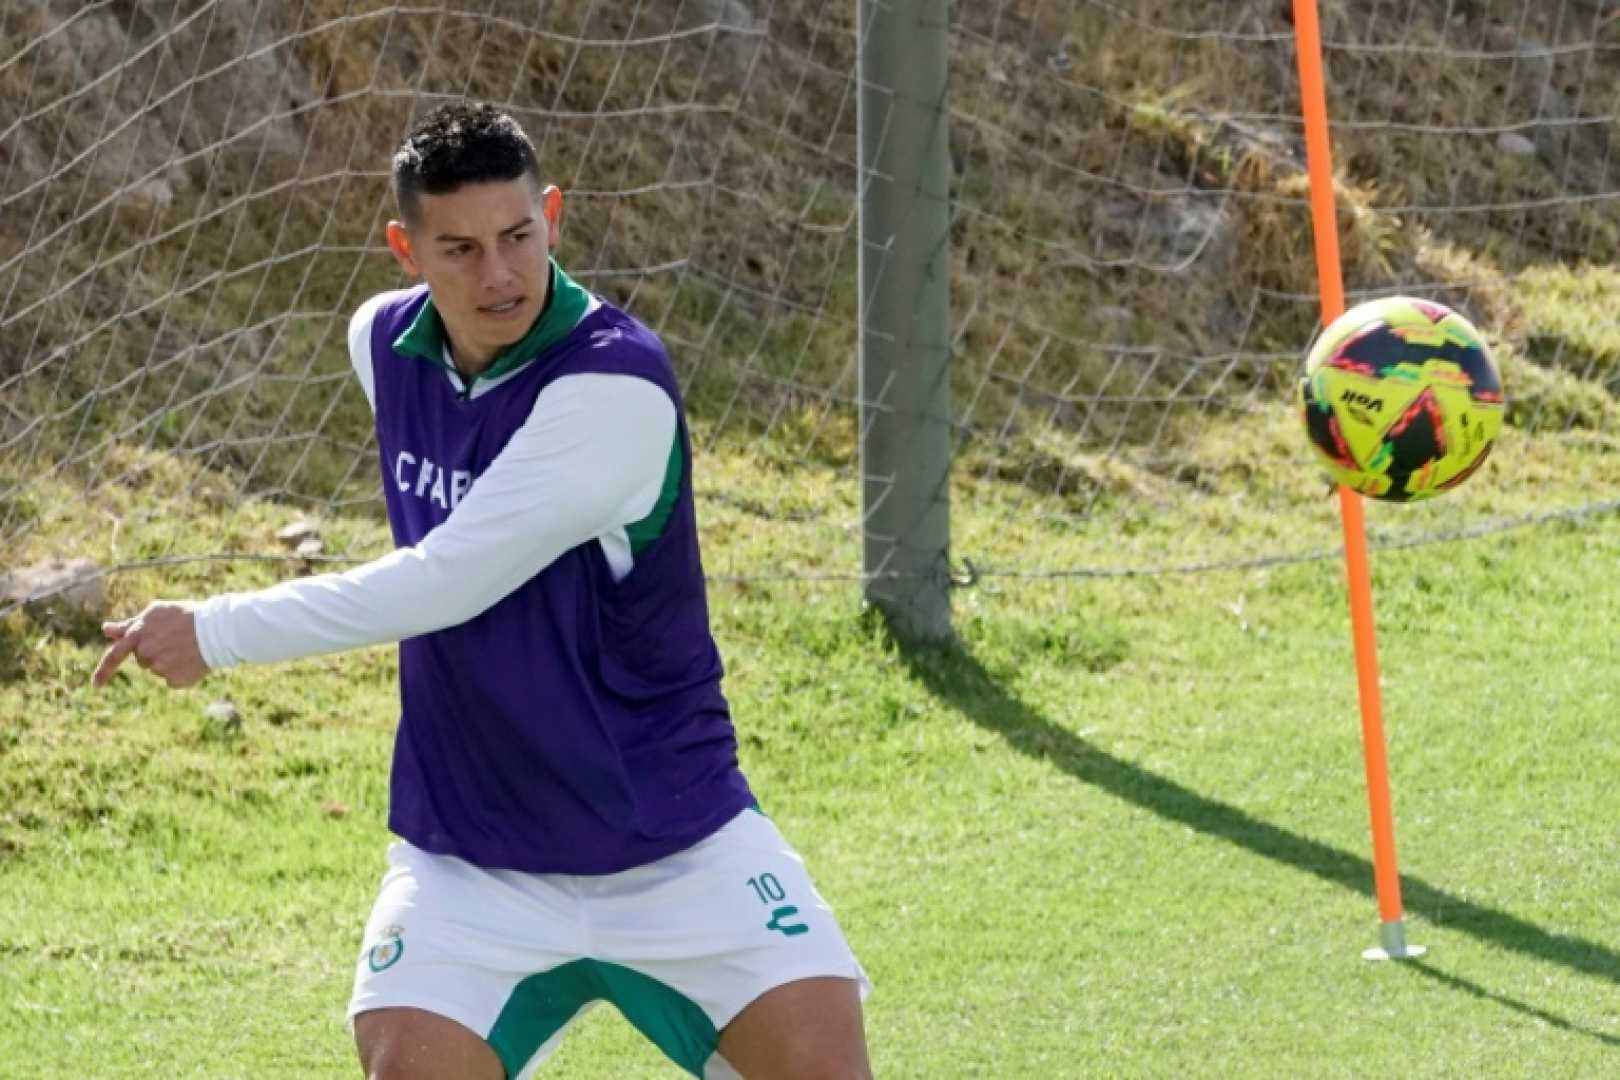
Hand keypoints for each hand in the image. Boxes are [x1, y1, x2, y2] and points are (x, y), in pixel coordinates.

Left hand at [92, 601, 207, 688]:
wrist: (217, 630)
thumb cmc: (185, 616)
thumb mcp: (156, 614)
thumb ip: (130, 624)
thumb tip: (106, 629)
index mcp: (138, 636)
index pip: (114, 655)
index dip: (103, 671)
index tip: (95, 686)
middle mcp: (146, 654)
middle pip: (144, 660)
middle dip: (154, 652)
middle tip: (175, 639)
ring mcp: (160, 669)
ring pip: (159, 670)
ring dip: (169, 661)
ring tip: (187, 647)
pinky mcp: (175, 681)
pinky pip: (172, 680)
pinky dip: (181, 672)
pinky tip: (193, 660)